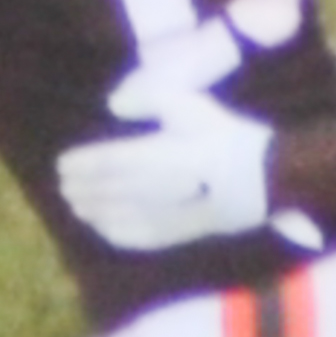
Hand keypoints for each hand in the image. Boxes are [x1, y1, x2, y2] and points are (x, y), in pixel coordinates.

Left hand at [56, 90, 276, 250]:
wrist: (273, 177)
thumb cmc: (230, 136)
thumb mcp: (194, 105)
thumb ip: (151, 99)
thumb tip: (112, 105)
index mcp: (166, 153)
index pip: (111, 161)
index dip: (83, 164)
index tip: (63, 163)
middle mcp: (165, 187)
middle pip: (112, 190)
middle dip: (84, 189)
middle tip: (62, 186)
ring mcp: (175, 215)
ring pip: (123, 215)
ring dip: (95, 211)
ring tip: (76, 207)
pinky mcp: (185, 233)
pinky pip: (144, 237)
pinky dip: (118, 235)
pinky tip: (103, 231)